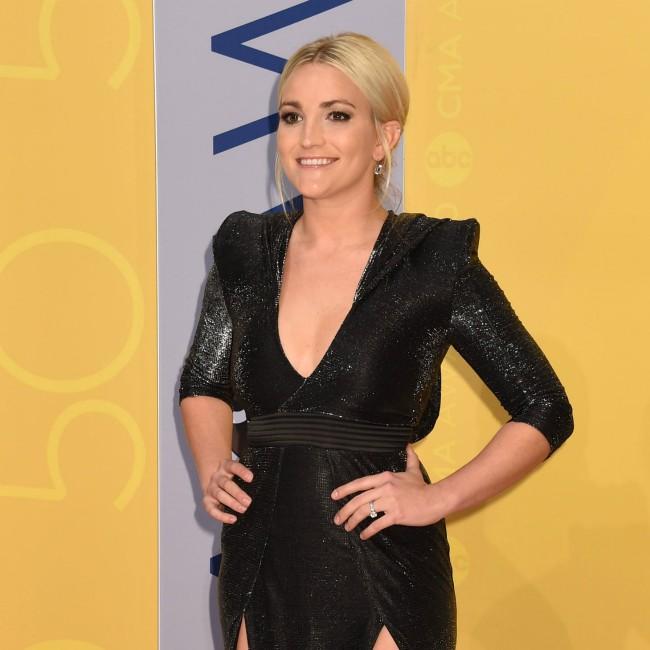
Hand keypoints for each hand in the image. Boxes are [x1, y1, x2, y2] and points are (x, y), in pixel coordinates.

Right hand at [203, 458, 253, 523]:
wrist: (212, 478)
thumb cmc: (231, 475)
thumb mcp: (236, 470)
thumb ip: (246, 474)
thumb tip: (263, 482)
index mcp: (226, 466)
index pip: (234, 466)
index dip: (242, 472)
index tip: (251, 478)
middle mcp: (217, 477)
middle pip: (226, 484)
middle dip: (238, 493)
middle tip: (249, 502)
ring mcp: (211, 489)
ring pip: (220, 495)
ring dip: (232, 503)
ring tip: (243, 509)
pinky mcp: (207, 501)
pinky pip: (212, 510)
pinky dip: (221, 516)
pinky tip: (233, 519)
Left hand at [331, 444, 448, 539]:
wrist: (436, 499)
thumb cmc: (423, 487)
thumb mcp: (413, 470)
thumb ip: (409, 458)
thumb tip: (408, 445)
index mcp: (385, 477)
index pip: (360, 483)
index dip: (345, 489)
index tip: (334, 495)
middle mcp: (385, 488)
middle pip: (359, 499)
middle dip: (345, 510)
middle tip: (337, 519)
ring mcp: (391, 502)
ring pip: (365, 511)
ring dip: (353, 521)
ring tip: (348, 527)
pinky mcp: (397, 515)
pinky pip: (377, 524)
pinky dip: (368, 531)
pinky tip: (363, 535)